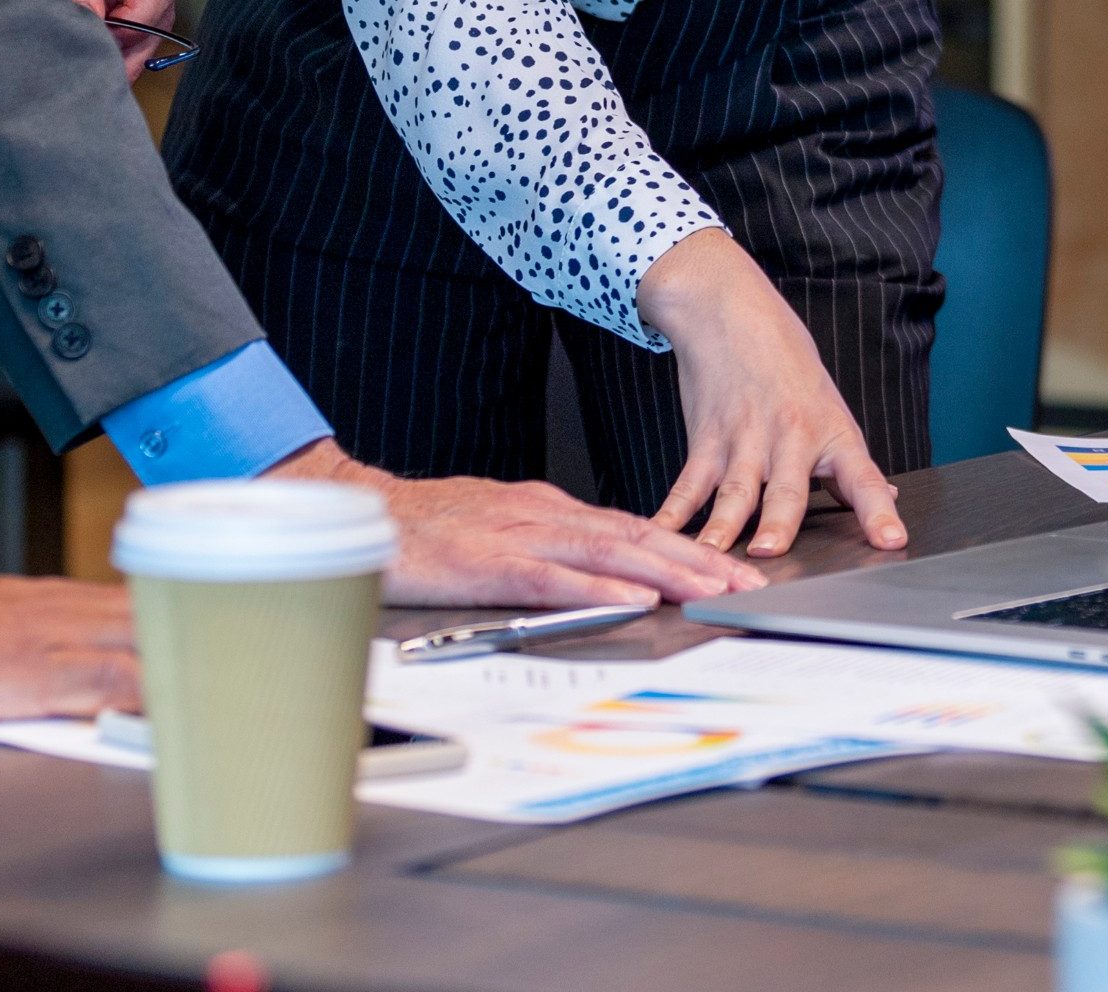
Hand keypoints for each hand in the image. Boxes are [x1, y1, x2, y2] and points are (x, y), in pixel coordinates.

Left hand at [18, 0, 184, 82]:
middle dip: (136, 36)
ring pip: (157, 5)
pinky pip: (140, 1)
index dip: (141, 13)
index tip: (107, 36)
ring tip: (100, 68)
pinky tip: (102, 49)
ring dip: (130, 38)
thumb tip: (92, 22)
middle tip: (103, 70)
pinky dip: (122, 28)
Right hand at [262, 438, 761, 605]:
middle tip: (747, 582)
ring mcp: (518, 536)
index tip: (732, 568)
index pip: (633, 529)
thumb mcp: (499, 529)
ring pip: (609, 553)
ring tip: (714, 590)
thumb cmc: (426, 528)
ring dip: (668, 572)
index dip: (688, 548)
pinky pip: (553, 578)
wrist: (359, 515)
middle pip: (637, 537)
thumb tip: (598, 570)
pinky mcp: (488, 563)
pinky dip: (599, 587)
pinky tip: (634, 598)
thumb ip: (547, 547)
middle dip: (699, 560)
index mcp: (548, 509)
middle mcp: (544, 515)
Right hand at [638, 229, 908, 557]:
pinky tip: (659, 533)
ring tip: (713, 554)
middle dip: (779, 523)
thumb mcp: (829, 407)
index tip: (891, 540)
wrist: (730, 311)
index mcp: (831, 434)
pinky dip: (671, 512)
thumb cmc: (786, 361)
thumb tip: (885, 496)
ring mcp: (744, 440)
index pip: (864, 479)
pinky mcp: (706, 439)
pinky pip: (688, 483)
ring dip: (721, 526)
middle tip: (770, 551)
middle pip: (787, 489)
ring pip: (734, 491)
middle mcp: (790, 438)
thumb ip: (847, 463)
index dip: (879, 511)